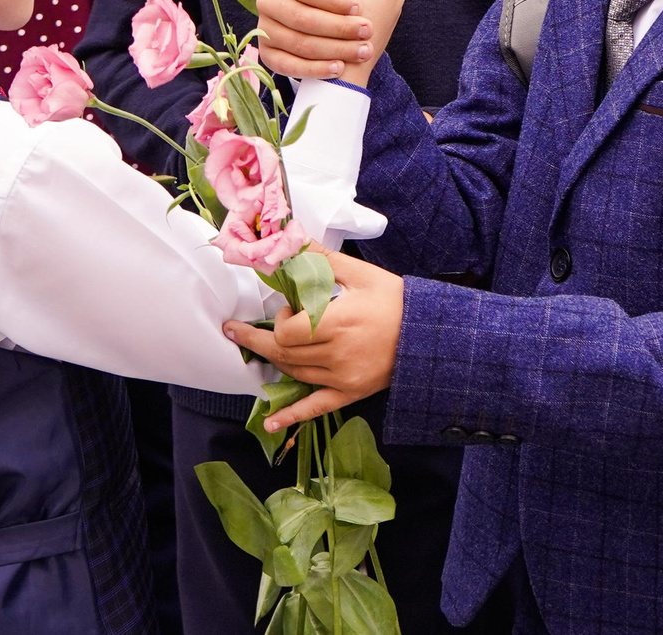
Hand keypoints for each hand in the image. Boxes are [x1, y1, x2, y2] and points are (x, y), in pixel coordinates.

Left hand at [223, 249, 404, 429]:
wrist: (427, 333)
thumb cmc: (394, 300)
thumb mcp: (361, 274)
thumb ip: (322, 258)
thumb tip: (292, 238)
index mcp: (337, 323)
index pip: (288, 332)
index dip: (279, 321)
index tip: (287, 308)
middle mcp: (337, 355)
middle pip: (284, 355)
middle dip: (259, 341)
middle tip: (235, 331)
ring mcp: (342, 378)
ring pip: (294, 375)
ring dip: (275, 362)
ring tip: (264, 349)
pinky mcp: (349, 393)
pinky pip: (315, 408)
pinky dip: (290, 417)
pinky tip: (270, 424)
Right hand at [255, 0, 401, 84]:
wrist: (351, 56)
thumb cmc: (364, 11)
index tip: (357, 8)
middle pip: (301, 15)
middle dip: (337, 26)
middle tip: (365, 32)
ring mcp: (266, 27)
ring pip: (297, 41)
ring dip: (333, 48)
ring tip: (360, 51)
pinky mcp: (269, 54)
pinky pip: (286, 64)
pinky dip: (315, 68)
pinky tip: (338, 66)